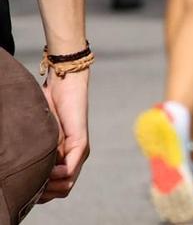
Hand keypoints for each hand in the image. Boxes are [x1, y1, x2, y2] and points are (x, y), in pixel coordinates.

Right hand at [39, 67, 88, 200]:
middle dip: (44, 194)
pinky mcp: (81, 143)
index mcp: (66, 158)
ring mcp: (80, 152)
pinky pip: (69, 170)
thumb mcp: (38, 137)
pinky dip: (57, 175)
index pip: (57, 190)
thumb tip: (23, 174)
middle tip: (30, 188)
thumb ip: (37, 154)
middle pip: (62, 190)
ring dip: (49, 187)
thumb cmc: (46, 108)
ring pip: (66, 184)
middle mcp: (76, 158)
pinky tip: (47, 171)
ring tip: (36, 180)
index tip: (26, 190)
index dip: (41, 194)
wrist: (63, 85)